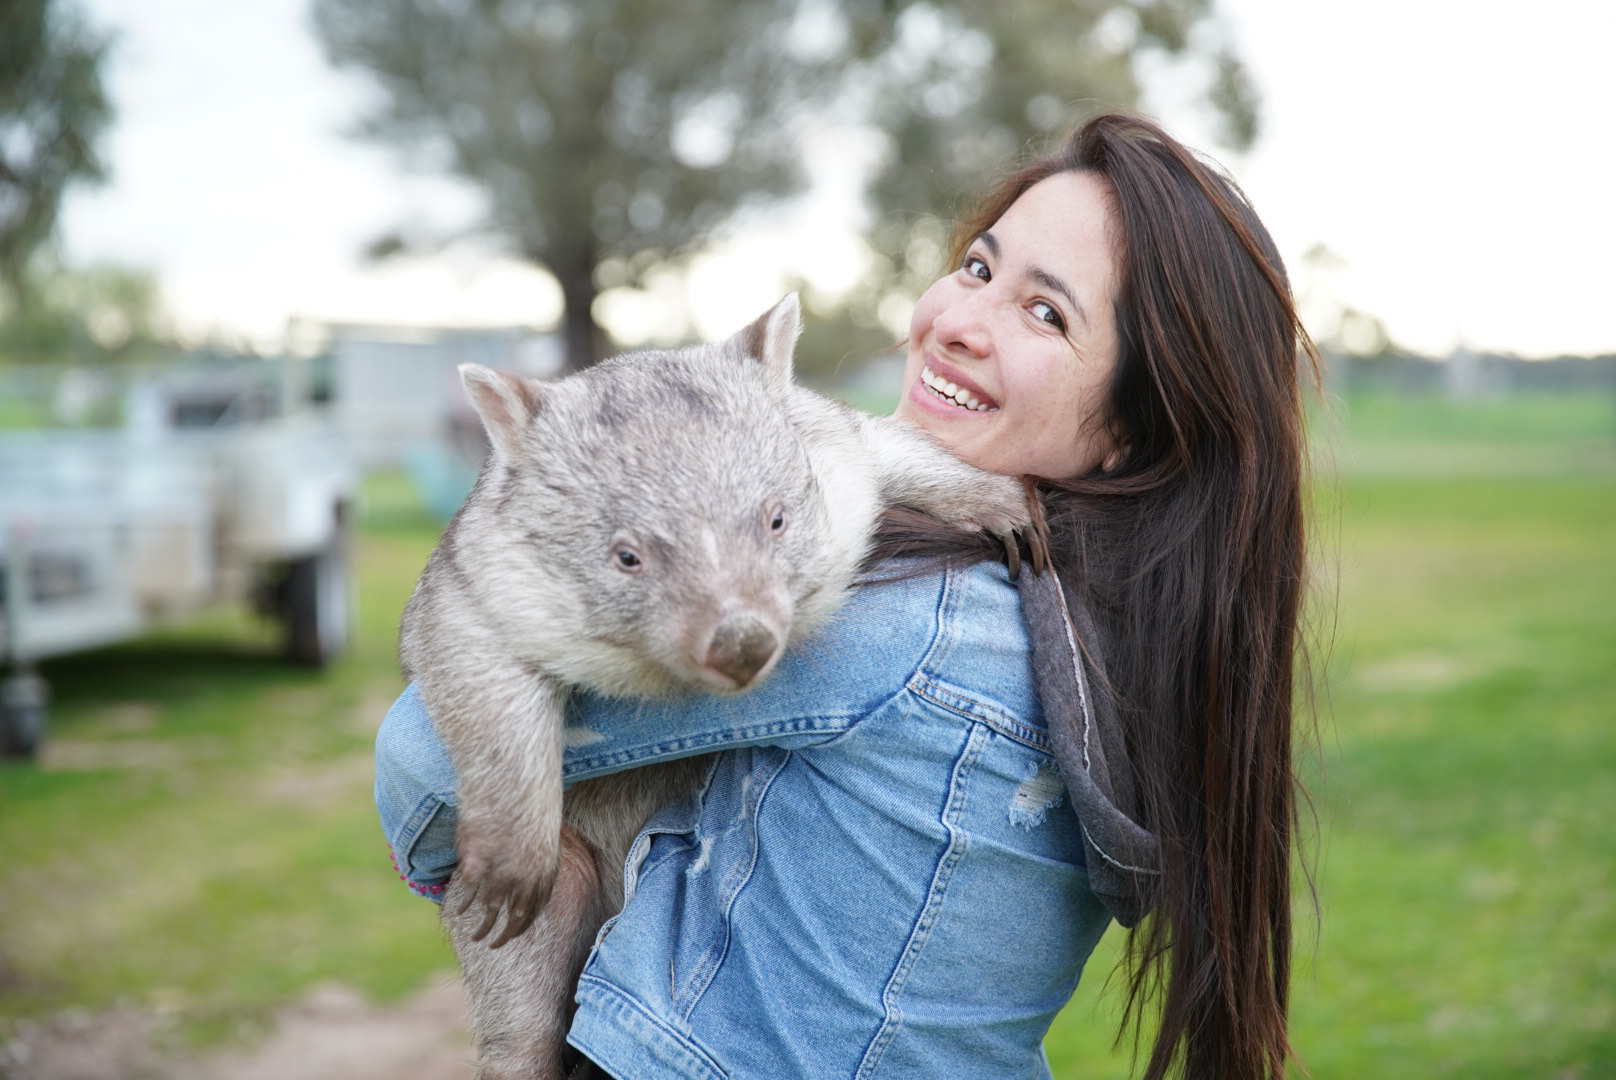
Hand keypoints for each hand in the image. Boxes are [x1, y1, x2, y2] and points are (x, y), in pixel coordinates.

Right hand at [453, 817, 559, 947]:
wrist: (511, 786)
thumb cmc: (530, 806)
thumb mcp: (543, 838)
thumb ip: (537, 864)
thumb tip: (529, 880)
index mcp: (544, 874)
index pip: (534, 911)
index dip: (523, 925)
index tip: (513, 932)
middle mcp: (524, 881)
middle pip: (514, 919)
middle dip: (504, 936)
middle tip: (494, 945)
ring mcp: (499, 875)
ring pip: (489, 911)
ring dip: (482, 929)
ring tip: (475, 937)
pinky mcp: (475, 866)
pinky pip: (468, 894)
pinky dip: (464, 904)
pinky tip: (460, 911)